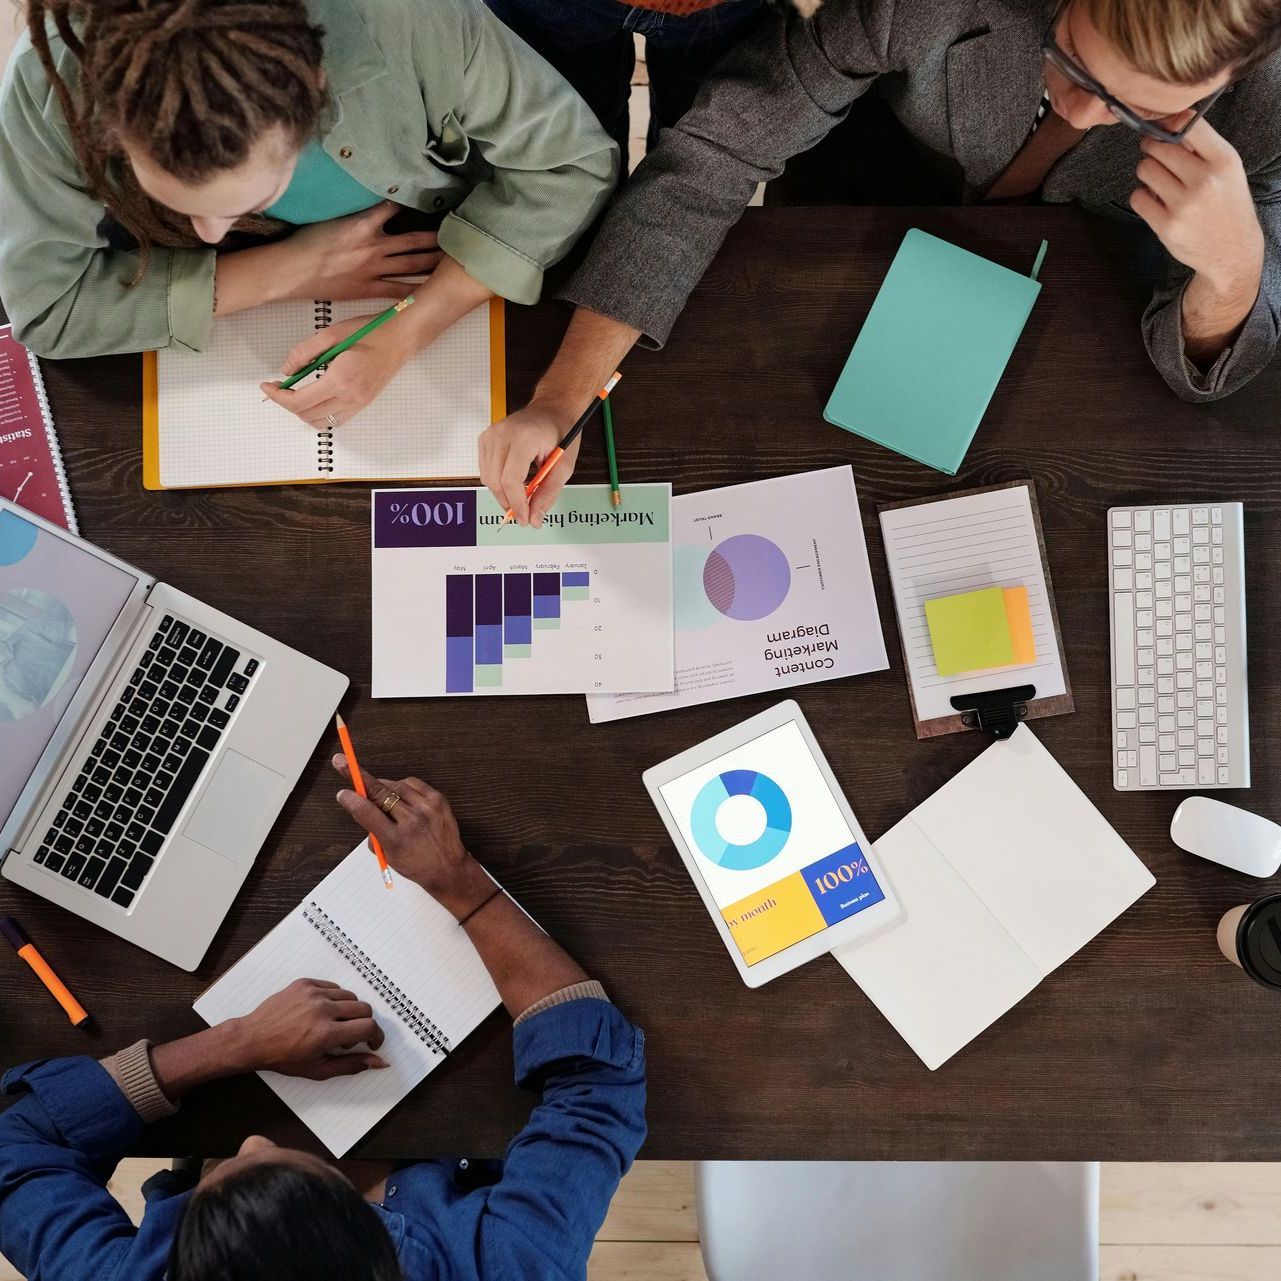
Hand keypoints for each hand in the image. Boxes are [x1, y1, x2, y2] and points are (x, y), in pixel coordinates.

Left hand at [232, 978, 387, 1078]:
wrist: (253, 1039)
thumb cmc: (283, 1058)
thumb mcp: (318, 1069)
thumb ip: (352, 1065)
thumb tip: (380, 1062)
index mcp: (326, 1034)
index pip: (368, 1027)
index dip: (376, 1036)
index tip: (372, 1043)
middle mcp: (322, 1010)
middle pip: (364, 1009)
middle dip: (363, 1024)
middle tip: (348, 1037)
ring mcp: (313, 994)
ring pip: (350, 996)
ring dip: (349, 1011)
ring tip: (333, 1024)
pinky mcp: (305, 984)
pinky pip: (333, 987)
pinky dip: (334, 1000)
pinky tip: (321, 1012)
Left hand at [260, 312, 414, 427]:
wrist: (401, 338)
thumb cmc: (370, 331)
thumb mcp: (331, 334)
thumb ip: (304, 352)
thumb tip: (287, 369)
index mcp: (339, 380)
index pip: (299, 401)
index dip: (278, 397)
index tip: (267, 386)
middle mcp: (349, 397)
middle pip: (307, 415)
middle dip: (287, 404)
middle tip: (279, 388)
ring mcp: (358, 403)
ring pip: (321, 422)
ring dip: (304, 412)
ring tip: (296, 394)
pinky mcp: (364, 404)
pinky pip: (336, 420)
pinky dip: (320, 414)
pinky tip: (316, 398)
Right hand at [282, 203, 441, 301]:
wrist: (290, 270)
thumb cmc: (304, 241)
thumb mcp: (331, 216)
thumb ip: (354, 212)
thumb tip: (371, 204)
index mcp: (363, 223)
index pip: (396, 207)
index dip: (415, 204)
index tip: (432, 200)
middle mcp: (374, 246)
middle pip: (414, 240)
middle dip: (436, 238)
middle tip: (456, 235)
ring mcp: (373, 269)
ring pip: (412, 264)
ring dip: (433, 261)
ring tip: (451, 260)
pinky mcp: (368, 288)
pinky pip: (399, 290)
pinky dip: (416, 289)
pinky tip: (432, 289)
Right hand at [332, 756, 495, 917]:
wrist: (449, 868)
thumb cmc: (416, 864)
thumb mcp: (388, 856)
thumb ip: (373, 833)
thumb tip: (362, 807)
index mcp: (395, 839)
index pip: (367, 813)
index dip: (351, 800)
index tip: (342, 792)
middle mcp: (411, 821)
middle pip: (379, 793)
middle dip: (358, 776)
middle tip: (342, 761)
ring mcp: (426, 808)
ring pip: (395, 786)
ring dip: (381, 786)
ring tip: (378, 793)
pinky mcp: (437, 800)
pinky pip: (412, 783)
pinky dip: (401, 786)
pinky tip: (399, 794)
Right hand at [478, 402, 580, 525]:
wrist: (552, 408)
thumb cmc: (561, 432)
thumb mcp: (564, 466)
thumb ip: (548, 493)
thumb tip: (535, 518)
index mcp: (523, 437)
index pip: (510, 479)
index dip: (517, 504)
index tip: (526, 519)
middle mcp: (502, 434)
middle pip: (496, 481)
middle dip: (509, 503)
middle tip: (525, 515)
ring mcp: (490, 435)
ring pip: (487, 478)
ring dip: (503, 495)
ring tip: (521, 498)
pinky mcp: (485, 438)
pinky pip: (485, 470)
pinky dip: (497, 482)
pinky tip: (513, 483)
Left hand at [1130, 116, 1263, 294]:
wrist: (1231, 249)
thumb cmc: (1226, 204)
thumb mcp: (1227, 169)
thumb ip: (1201, 147)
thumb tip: (1166, 122)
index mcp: (1223, 159)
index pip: (1188, 124)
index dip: (1168, 124)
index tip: (1162, 129)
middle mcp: (1204, 180)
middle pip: (1158, 147)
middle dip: (1152, 149)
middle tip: (1157, 156)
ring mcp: (1184, 204)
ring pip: (1144, 170)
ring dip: (1147, 173)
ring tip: (1160, 181)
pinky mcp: (1166, 225)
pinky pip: (1137, 197)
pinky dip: (1142, 197)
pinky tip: (1156, 201)